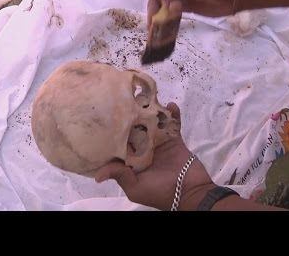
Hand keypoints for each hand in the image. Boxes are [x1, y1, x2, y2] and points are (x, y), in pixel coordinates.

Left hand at [95, 102, 214, 210]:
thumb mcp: (135, 188)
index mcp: (132, 159)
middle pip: (136, 127)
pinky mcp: (175, 139)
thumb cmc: (159, 192)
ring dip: (152, 110)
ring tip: (148, 96)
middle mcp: (144, 148)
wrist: (190, 193)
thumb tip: (97, 176)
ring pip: (153, 122)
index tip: (107, 115)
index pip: (120, 142)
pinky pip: (173, 124)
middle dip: (132, 115)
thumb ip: (120, 176)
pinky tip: (171, 105)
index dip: (114, 131)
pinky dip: (173, 114)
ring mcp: (160, 142)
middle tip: (127, 97)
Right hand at [147, 0, 235, 29]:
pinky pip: (170, 11)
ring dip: (156, 14)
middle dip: (154, 6)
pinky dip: (165, 19)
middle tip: (152, 21)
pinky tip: (160, 27)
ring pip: (161, 2)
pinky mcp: (182, 4)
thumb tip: (170, 7)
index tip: (167, 5)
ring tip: (152, 27)